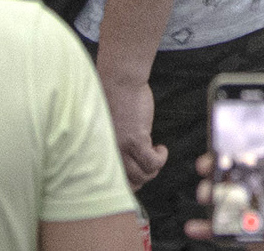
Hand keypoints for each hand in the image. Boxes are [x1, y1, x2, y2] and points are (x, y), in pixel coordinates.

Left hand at [104, 58, 161, 187]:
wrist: (119, 81)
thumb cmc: (114, 99)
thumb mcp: (110, 129)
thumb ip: (115, 144)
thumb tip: (128, 158)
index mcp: (102, 152)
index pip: (114, 180)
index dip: (130, 181)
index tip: (139, 172)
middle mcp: (110, 153)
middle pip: (131, 182)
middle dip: (144, 176)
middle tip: (150, 162)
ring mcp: (123, 148)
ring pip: (144, 175)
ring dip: (154, 168)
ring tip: (156, 153)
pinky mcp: (136, 139)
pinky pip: (152, 162)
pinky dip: (161, 158)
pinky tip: (161, 147)